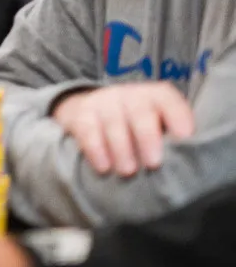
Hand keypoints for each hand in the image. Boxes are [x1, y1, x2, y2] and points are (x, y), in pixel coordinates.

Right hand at [52, 83, 193, 176]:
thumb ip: (170, 138)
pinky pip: (87, 129)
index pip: (168, 99)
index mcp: (154, 96)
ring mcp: (103, 102)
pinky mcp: (81, 113)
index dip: (178, 116)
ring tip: (128, 171)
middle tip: (153, 163)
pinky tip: (103, 167)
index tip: (184, 137)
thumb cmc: (135, 127)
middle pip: (139, 111)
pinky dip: (95, 149)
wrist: (90, 111)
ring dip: (121, 148)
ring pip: (112, 121)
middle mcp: (129, 94)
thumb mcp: (156, 125)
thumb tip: (185, 164)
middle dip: (147, 136)